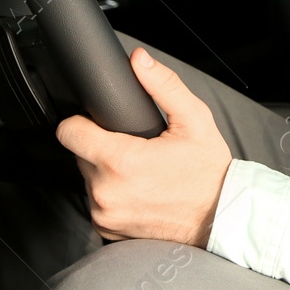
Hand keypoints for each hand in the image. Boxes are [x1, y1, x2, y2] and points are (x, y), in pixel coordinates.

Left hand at [56, 47, 232, 245]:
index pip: (69, 132)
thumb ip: (163, 85)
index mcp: (120, 161)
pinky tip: (138, 190)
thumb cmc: (208, 171)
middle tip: (135, 147)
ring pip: (88, 179)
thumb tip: (139, 59)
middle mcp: (106, 192)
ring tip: (139, 170)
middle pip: (79, 154)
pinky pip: (97, 203)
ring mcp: (105, 214)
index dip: (82, 121)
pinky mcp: (108, 230)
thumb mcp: (194, 119)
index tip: (101, 124)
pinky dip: (112, 194)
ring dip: (105, 171)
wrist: (220, 218)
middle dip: (101, 146)